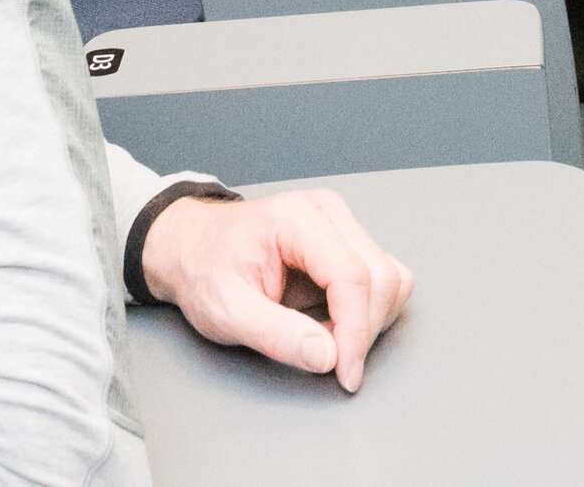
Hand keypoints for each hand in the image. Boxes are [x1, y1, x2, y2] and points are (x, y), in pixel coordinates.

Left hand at [142, 185, 413, 394]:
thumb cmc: (205, 271)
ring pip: (391, 278)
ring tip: (322, 336)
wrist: (192, 249)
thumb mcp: (226, 311)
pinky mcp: (347, 240)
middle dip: (362, 331)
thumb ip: (276, 335)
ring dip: (369, 321)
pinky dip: (369, 310)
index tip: (345, 373)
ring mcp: (340, 223)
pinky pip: (383, 277)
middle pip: (379, 277)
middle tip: (327, 360)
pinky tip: (333, 322)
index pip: (351, 276)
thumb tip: (328, 356)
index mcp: (295, 219)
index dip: (355, 332)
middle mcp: (326, 211)